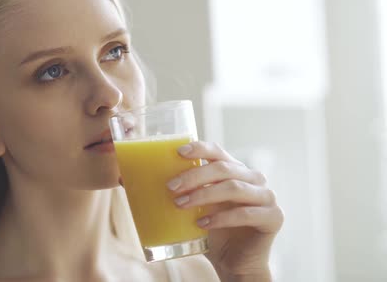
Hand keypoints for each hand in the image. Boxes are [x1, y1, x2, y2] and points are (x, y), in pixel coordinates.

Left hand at [167, 141, 283, 280]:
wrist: (234, 262)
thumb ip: (182, 190)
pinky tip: (202, 224)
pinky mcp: (274, 217)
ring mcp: (267, 196)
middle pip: (223, 168)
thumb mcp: (196, 206)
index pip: (218, 151)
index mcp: (235, 170)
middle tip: (171, 187)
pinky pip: (246, 213)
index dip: (200, 148)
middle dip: (194, 175)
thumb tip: (136, 180)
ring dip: (204, 195)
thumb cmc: (212, 230)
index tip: (178, 152)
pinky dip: (221, 218)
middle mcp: (254, 178)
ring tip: (181, 205)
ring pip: (233, 187)